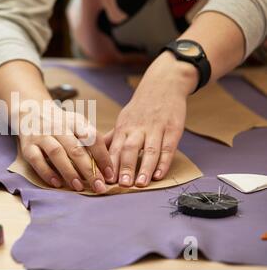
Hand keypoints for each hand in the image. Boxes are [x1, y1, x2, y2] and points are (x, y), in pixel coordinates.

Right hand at [18, 101, 113, 192]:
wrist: (31, 111)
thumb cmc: (61, 123)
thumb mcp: (77, 124)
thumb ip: (90, 140)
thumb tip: (108, 166)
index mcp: (75, 121)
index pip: (92, 138)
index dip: (103, 156)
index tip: (110, 174)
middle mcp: (58, 126)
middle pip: (75, 148)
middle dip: (89, 169)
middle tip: (99, 186)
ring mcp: (41, 135)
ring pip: (57, 153)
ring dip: (69, 171)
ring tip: (79, 187)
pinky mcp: (27, 146)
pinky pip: (37, 160)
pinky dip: (47, 172)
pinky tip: (57, 184)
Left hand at [107, 52, 197, 186]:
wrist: (164, 84)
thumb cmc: (141, 107)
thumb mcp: (124, 119)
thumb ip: (113, 139)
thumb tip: (96, 155)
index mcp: (124, 127)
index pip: (115, 148)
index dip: (110, 165)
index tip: (105, 180)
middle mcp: (138, 128)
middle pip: (130, 149)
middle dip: (126, 167)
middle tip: (122, 185)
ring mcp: (156, 128)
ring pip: (150, 150)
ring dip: (145, 168)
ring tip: (141, 184)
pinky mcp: (173, 129)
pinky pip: (168, 147)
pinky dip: (164, 162)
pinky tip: (159, 175)